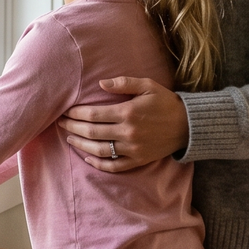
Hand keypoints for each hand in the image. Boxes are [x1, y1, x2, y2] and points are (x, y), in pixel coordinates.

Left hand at [56, 77, 188, 171]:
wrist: (188, 125)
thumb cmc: (165, 102)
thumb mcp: (147, 85)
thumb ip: (123, 83)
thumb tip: (100, 83)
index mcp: (128, 112)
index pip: (93, 114)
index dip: (76, 114)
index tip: (66, 111)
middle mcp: (128, 132)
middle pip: (92, 132)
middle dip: (73, 127)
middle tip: (60, 123)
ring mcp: (133, 148)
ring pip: (99, 150)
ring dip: (81, 145)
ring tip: (69, 138)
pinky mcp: (138, 160)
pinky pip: (114, 166)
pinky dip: (99, 164)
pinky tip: (87, 158)